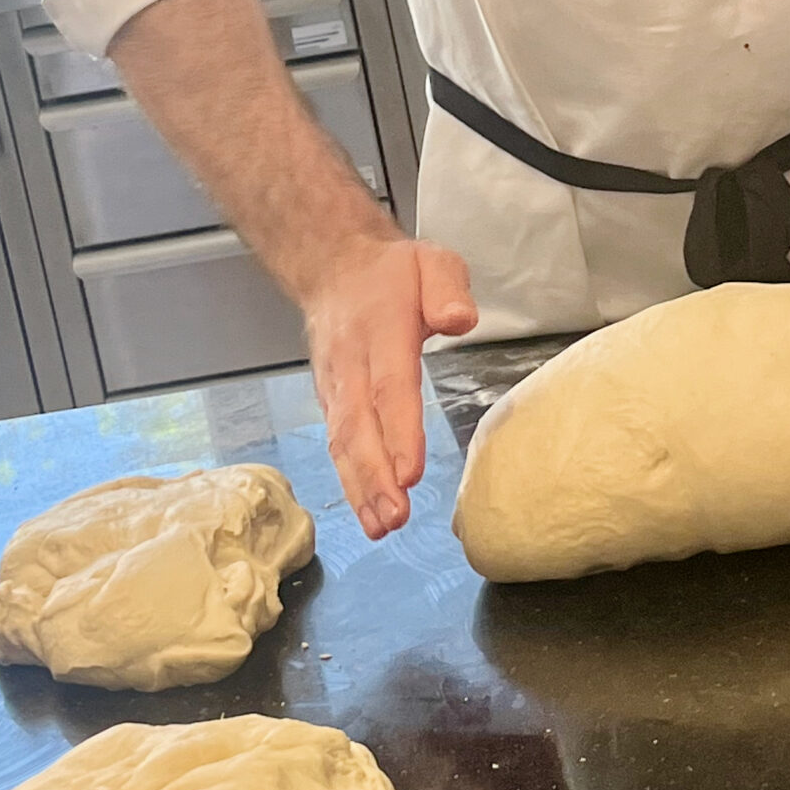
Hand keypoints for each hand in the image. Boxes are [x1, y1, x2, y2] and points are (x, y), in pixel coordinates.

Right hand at [306, 236, 475, 538]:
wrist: (333, 266)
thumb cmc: (391, 273)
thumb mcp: (431, 261)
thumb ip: (447, 288)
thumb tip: (459, 320)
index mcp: (380, 329)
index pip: (389, 385)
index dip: (397, 432)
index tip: (409, 473)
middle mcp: (350, 362)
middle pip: (359, 424)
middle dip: (374, 477)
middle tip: (396, 518)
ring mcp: (334, 383)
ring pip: (343, 441)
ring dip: (360, 488)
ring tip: (382, 528)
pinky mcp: (330, 400)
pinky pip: (337, 442)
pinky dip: (350, 480)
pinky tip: (368, 512)